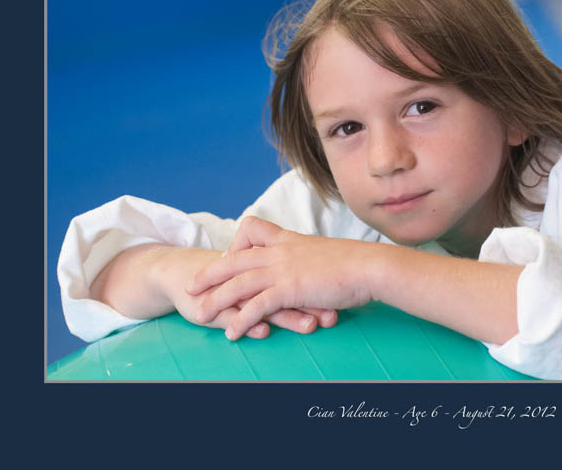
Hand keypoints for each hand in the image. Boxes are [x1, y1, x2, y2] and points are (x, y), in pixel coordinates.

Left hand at [186, 216, 374, 339]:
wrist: (370, 266)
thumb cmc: (355, 262)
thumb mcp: (326, 252)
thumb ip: (311, 257)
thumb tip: (312, 265)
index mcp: (289, 239)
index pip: (252, 229)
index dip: (237, 244)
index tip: (230, 257)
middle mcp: (280, 251)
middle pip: (234, 258)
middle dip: (209, 273)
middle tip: (191, 287)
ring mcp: (283, 269)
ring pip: (238, 283)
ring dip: (215, 300)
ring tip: (199, 315)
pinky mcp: (290, 288)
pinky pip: (257, 305)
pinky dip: (241, 320)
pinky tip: (231, 333)